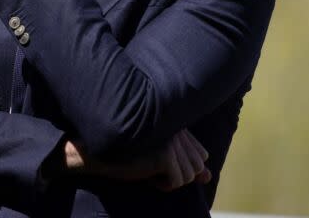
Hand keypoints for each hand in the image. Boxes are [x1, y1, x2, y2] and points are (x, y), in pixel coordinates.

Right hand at [62, 129, 211, 189]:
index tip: (164, 165)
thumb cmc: (128, 153)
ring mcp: (171, 141)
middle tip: (155, 169)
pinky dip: (163, 185)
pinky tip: (147, 175)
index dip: (187, 166)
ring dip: (170, 180)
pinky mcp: (165, 154)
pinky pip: (177, 181)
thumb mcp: (160, 159)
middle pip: (198, 166)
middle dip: (179, 174)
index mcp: (176, 124)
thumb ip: (185, 163)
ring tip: (150, 170)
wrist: (99, 153)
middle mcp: (176, 129)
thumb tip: (208, 177)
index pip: (201, 153)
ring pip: (189, 175)